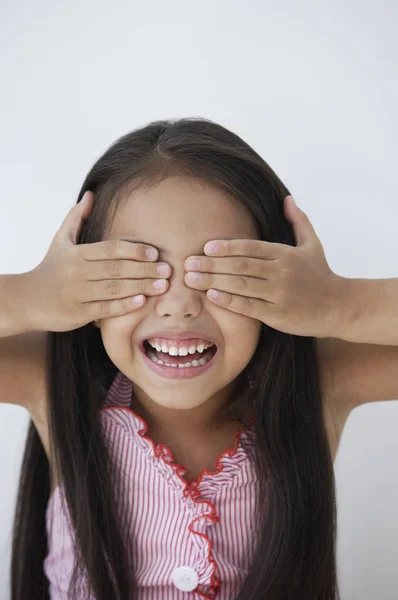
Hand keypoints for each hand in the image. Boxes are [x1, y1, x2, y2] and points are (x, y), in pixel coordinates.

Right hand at [23, 191, 170, 331]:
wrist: (27, 300)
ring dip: (140, 287)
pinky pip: (105, 309)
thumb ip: (76, 218)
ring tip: (162, 285)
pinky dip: (124, 305)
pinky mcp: (78, 314)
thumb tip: (90, 194)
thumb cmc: (50, 268)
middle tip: (167, 270)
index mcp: (76, 254)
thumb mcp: (60, 241)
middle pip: (116, 269)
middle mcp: (77, 272)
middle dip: (144, 269)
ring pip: (114, 289)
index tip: (154, 252)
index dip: (134, 250)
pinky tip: (142, 301)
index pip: (110, 249)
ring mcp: (78, 294)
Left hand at [184, 195, 343, 337]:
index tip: (206, 246)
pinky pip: (249, 307)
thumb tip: (287, 198)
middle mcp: (281, 272)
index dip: (227, 247)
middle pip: (240, 266)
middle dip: (211, 264)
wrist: (338, 306)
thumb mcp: (313, 244)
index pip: (251, 247)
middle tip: (188, 263)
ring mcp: (279, 294)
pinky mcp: (278, 315)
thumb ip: (298, 221)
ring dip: (213, 281)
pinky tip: (212, 295)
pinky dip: (229, 300)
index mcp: (285, 254)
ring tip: (191, 279)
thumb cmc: (321, 274)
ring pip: (241, 285)